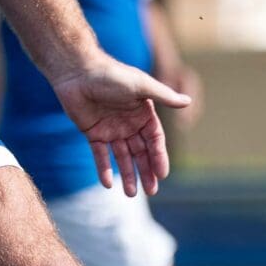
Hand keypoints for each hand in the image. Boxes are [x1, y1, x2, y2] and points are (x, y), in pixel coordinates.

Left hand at [52, 55, 190, 197]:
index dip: (159, 157)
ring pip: (122, 157)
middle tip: (151, 191)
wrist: (77, 71)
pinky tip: (108, 184)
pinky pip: (100, 155)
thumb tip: (188, 102)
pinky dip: (104, 169)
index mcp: (143, 113)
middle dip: (146, 171)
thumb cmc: (111, 75)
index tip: (162, 175)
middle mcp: (129, 123)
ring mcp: (111, 129)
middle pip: (141, 152)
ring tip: (131, 194)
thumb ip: (163, 96)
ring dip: (128, 174)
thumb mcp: (140, 85)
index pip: (155, 140)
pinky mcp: (93, 133)